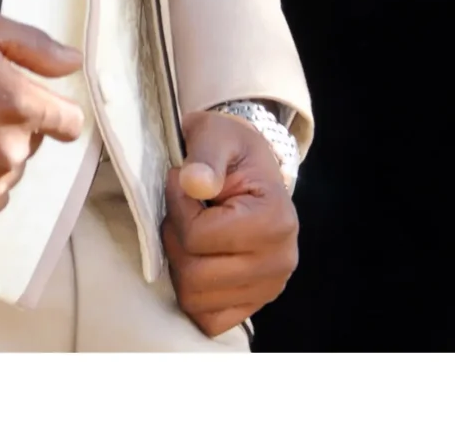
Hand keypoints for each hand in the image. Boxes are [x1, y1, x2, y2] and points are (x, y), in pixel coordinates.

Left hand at [161, 107, 298, 336]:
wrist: (252, 170)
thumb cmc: (231, 151)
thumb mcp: (216, 135)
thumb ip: (205, 155)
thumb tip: (194, 183)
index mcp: (274, 220)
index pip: (197, 237)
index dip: (176, 208)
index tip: (182, 182)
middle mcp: (279, 261)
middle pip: (194, 275)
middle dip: (175, 239)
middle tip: (183, 210)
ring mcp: (269, 287)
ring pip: (195, 300)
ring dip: (181, 266)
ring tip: (192, 233)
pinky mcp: (255, 304)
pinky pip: (208, 320)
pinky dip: (194, 296)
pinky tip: (199, 261)